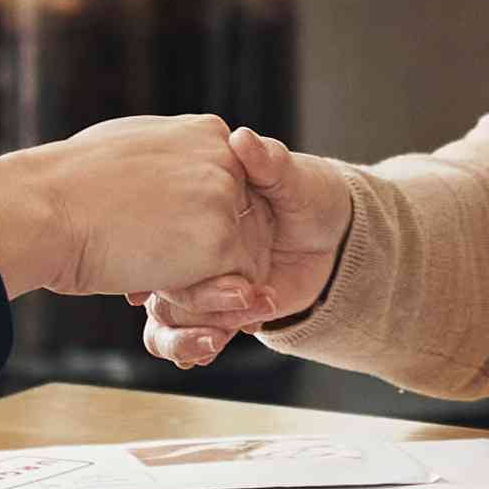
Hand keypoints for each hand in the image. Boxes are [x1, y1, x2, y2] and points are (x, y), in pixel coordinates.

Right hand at [0, 116, 263, 304]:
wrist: (45, 208)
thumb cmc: (67, 185)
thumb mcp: (128, 150)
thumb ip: (167, 161)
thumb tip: (171, 182)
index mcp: (205, 133)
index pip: (232, 190)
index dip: (205, 226)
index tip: (167, 240)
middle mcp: (224, 159)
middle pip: (247, 225)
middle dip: (214, 257)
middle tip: (162, 265)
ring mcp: (225, 199)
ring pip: (243, 260)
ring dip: (202, 280)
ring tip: (147, 270)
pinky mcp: (220, 242)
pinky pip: (229, 289)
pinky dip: (193, 299)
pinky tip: (148, 281)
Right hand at [136, 130, 347, 368]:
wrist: (338, 236)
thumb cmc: (311, 194)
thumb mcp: (293, 177)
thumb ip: (268, 163)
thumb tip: (242, 139)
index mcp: (198, 205)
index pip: (160, 227)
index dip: (150, 247)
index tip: (149, 273)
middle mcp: (192, 244)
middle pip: (160, 280)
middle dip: (182, 299)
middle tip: (226, 302)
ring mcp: (205, 278)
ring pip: (167, 315)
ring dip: (184, 332)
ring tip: (213, 340)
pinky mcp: (224, 306)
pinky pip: (194, 333)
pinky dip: (196, 346)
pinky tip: (210, 348)